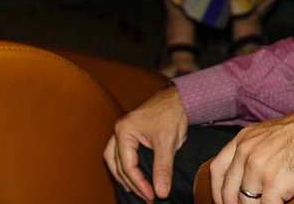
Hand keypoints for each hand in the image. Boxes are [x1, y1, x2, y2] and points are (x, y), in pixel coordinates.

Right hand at [104, 86, 188, 201]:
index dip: (138, 183)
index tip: (151, 196)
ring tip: (135, 189)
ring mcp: (124, 130)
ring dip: (123, 175)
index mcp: (124, 131)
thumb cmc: (171, 115)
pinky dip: (125, 165)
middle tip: (145, 196)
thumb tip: (161, 192)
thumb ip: (163, 169)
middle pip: (116, 163)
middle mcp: (120, 130)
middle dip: (130, 182)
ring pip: (114, 158)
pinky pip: (120, 152)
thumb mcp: (168, 144)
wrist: (179, 99)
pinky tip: (134, 174)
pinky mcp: (131, 132)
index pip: (127, 165)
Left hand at [208, 99, 293, 203]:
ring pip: (245, 202)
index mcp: (243, 139)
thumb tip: (246, 174)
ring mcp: (258, 168)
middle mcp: (246, 152)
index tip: (223, 201)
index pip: (217, 169)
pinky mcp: (274, 183)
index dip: (217, 190)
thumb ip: (253, 150)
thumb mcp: (269, 134)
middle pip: (228, 189)